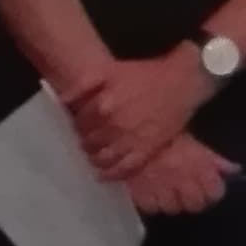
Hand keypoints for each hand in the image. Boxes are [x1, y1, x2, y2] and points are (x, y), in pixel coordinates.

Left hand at [65, 50, 212, 182]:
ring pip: (102, 158)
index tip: (81, 126)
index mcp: (102, 106)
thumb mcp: (110, 70)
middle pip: (88, 142)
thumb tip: (62, 103)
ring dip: (95, 159)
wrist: (182, 81)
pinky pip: (124, 168)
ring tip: (94, 157)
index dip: (78, 125)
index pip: (79, 124)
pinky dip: (111, 174)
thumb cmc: (145, 73)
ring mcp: (131, 140)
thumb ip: (83, 85)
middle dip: (85, 142)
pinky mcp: (146, 150)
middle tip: (87, 141)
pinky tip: (103, 175)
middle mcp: (114, 126)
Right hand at [125, 132, 237, 218]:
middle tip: (188, 191)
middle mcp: (184, 184)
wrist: (132, 135)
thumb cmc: (166, 136)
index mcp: (200, 169)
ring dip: (172, 202)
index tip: (210, 188)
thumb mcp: (193, 143)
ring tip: (168, 190)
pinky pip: (152, 208)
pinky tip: (152, 191)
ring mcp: (162, 191)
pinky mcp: (141, 195)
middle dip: (194, 200)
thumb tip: (235, 170)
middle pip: (196, 205)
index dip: (213, 191)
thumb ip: (214, 160)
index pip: (215, 193)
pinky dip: (153, 202)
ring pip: (173, 209)